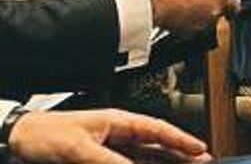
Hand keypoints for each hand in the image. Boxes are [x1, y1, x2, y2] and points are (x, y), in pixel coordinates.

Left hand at [8, 108, 210, 163]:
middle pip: (156, 145)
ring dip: (165, 163)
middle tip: (202, 161)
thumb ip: (108, 160)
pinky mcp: (99, 161)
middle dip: (180, 153)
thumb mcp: (78, 148)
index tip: (200, 150)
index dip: (181, 139)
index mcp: (117, 122)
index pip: (157, 130)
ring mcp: (110, 149)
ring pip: (145, 157)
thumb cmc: (43, 134)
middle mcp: (117, 135)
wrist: (18, 139)